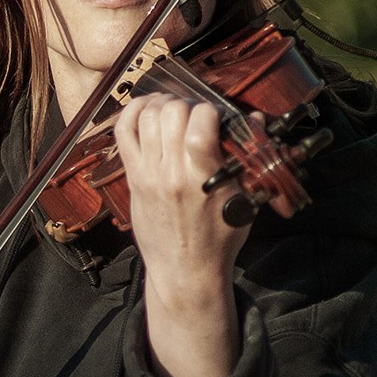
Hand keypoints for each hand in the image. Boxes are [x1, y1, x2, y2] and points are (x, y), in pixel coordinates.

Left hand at [114, 94, 246, 376]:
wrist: (184, 271)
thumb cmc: (219, 239)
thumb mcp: (244, 200)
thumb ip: (247, 158)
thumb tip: (254, 119)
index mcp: (201, 176)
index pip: (200, 120)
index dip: (211, 109)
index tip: (217, 117)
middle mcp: (170, 171)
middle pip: (171, 112)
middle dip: (188, 105)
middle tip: (196, 116)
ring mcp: (147, 173)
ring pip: (146, 117)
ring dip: (162, 106)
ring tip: (174, 112)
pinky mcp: (132, 177)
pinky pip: (122, 133)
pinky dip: (131, 113)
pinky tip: (146, 110)